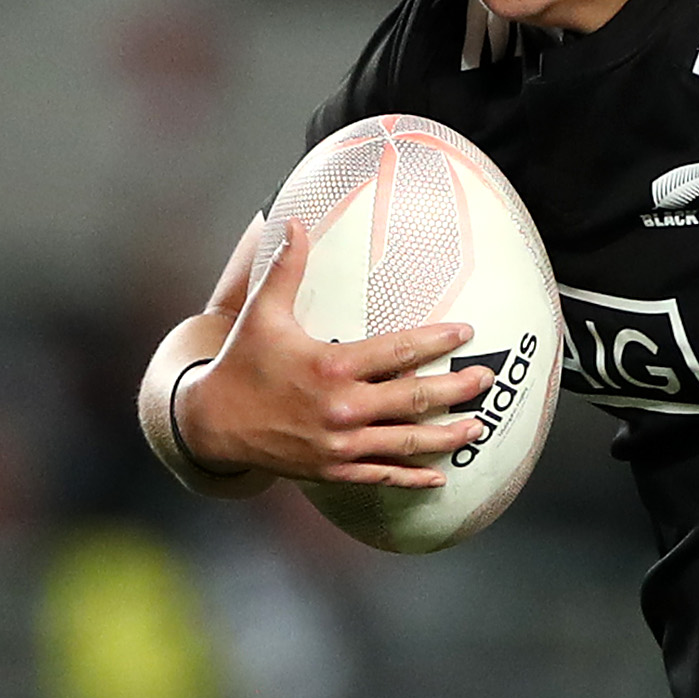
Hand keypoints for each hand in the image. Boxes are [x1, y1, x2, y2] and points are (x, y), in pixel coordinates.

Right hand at [176, 220, 492, 489]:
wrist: (211, 422)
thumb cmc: (243, 362)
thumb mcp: (262, 314)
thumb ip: (286, 268)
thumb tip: (293, 221)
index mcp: (331, 366)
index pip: (398, 351)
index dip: (437, 341)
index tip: (467, 332)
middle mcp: (340, 407)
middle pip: (414, 398)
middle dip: (457, 389)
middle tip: (487, 379)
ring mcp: (338, 443)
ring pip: (406, 441)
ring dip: (447, 436)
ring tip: (479, 427)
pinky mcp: (332, 470)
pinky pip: (381, 475)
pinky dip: (412, 477)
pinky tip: (440, 476)